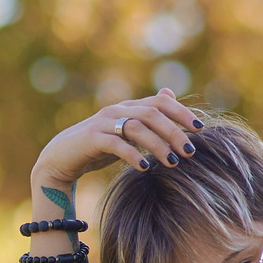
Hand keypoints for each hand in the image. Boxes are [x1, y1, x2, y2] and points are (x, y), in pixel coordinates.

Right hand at [32, 89, 204, 189]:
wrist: (62, 158)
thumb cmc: (98, 146)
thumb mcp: (126, 130)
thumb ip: (147, 115)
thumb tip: (170, 95)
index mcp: (128, 107)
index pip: (161, 103)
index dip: (182, 113)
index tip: (200, 129)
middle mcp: (117, 110)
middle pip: (152, 114)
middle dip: (175, 132)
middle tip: (190, 152)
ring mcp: (103, 123)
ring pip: (137, 127)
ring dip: (158, 145)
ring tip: (173, 163)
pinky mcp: (92, 139)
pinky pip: (116, 143)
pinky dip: (132, 154)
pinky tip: (144, 167)